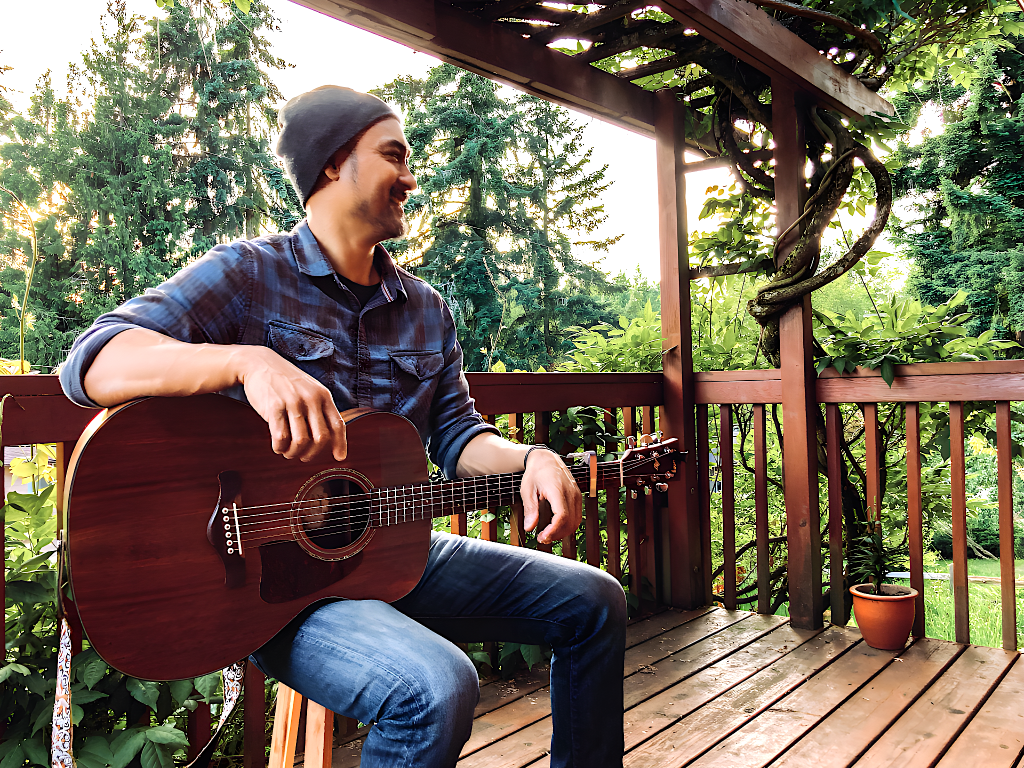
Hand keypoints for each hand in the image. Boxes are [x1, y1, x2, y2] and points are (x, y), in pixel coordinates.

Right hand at [237, 346, 346, 462]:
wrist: (260, 363)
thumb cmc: (286, 382)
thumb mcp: (310, 390)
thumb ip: (320, 410)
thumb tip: (330, 439)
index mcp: (323, 395)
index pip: (338, 425)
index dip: (340, 444)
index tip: (339, 457)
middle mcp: (311, 399)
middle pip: (320, 438)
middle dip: (312, 454)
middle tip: (303, 457)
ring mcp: (293, 402)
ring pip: (300, 441)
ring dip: (294, 453)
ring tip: (288, 452)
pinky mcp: (273, 407)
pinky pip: (281, 437)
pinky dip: (280, 448)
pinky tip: (278, 446)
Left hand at [520, 449, 581, 544]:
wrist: (546, 459)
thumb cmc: (536, 472)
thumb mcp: (527, 490)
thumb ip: (530, 509)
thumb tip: (529, 527)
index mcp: (558, 490)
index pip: (561, 516)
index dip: (553, 530)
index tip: (542, 537)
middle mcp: (571, 493)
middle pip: (570, 522)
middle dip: (556, 534)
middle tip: (542, 538)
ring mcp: (576, 495)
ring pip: (576, 521)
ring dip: (563, 532)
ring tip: (548, 534)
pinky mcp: (577, 497)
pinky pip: (577, 516)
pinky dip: (568, 525)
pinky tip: (556, 527)